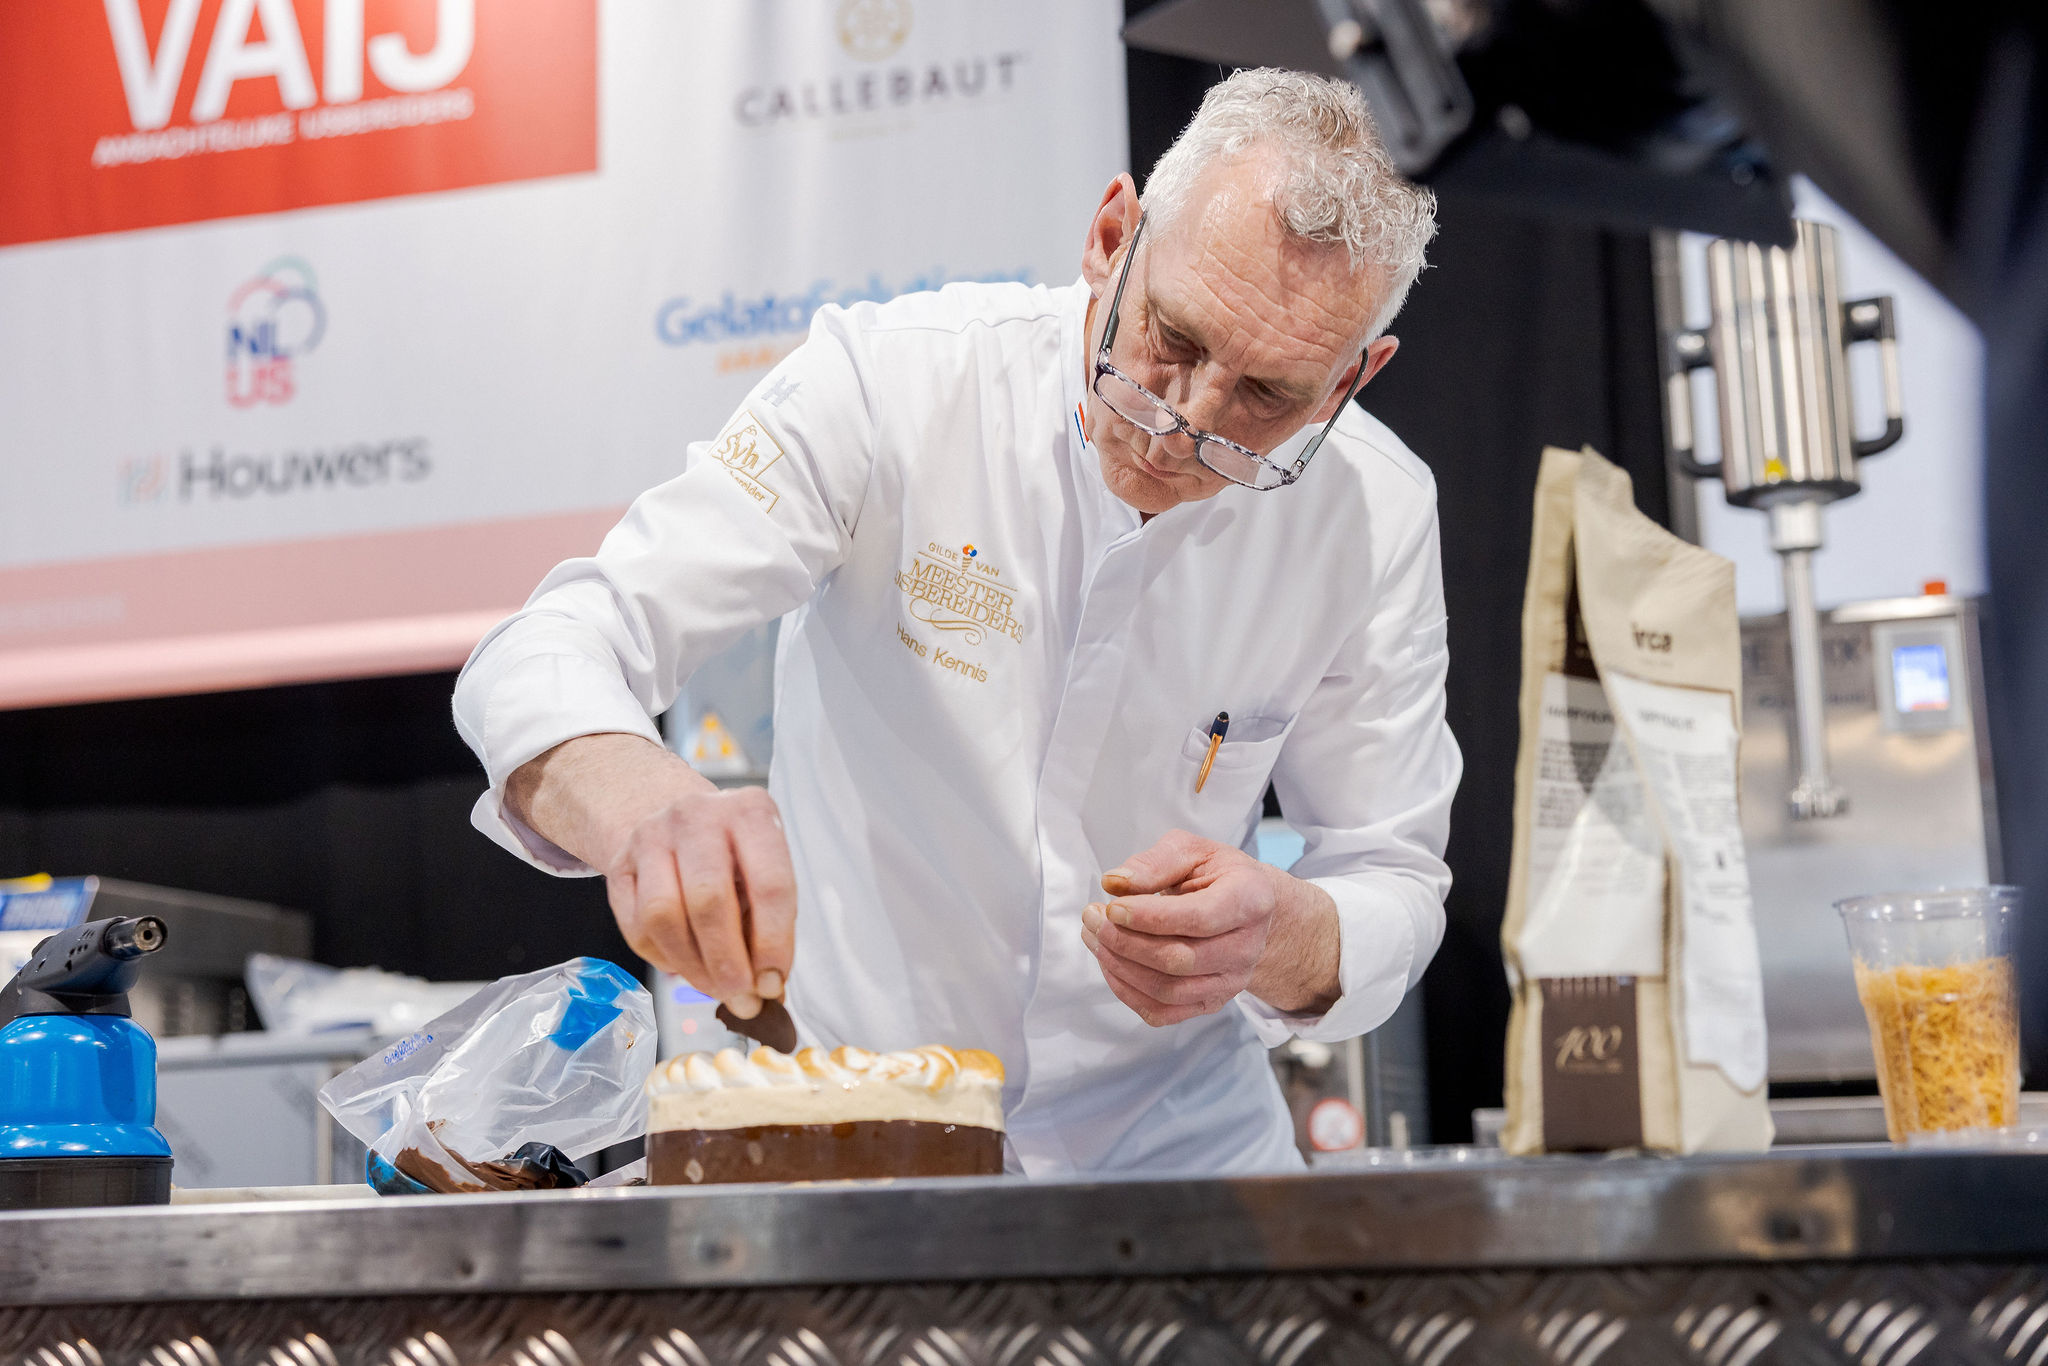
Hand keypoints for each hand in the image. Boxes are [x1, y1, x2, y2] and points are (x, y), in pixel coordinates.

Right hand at [507, 733, 795, 1018]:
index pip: (769, 884)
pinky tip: (685, 965)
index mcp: (751, 811)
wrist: (674, 818)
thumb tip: (768, 992)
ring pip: (663, 916)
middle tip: (741, 998)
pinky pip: (636, 926)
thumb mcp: (763, 872)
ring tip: (714, 987)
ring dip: (692, 966)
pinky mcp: (619, 862)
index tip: (773, 982)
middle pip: (708, 901)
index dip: (773, 943)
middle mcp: (698, 815)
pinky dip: (663, 958)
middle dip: (727, 962)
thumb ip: (768, 926)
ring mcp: (651, 835)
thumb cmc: (733, 855)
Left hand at [1080, 828, 1339, 1026]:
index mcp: (1250, 900)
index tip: (1111, 906)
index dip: (1149, 917)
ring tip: (1093, 936)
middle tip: (1092, 916)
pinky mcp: (1210, 1003)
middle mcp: (1247, 948)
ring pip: (1167, 990)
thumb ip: (1156, 862)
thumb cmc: (1217, 875)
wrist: (1249, 911)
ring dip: (1119, 966)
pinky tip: (1109, 962)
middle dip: (1124, 941)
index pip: (1199, 919)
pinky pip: (1162, 1012)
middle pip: (1178, 960)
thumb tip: (1115, 883)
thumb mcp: (1193, 850)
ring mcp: (1230, 982)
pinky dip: (1126, 991)